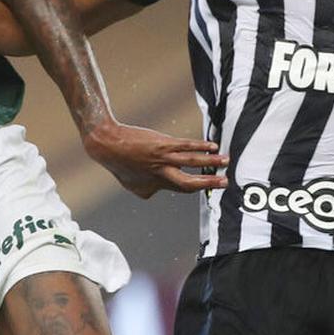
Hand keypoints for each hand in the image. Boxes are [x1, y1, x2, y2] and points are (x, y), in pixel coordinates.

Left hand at [82, 120, 228, 197]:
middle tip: (225, 183)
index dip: (198, 187)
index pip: (181, 189)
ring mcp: (163, 158)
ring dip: (210, 163)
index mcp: (156, 185)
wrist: (107, 144)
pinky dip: (200, 146)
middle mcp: (161, 174)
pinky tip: (212, 146)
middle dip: (208, 183)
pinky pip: (186, 146)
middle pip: (189, 183)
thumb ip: (147, 189)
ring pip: (191, 162)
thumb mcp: (132, 184)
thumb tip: (156, 190)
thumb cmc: (119, 163)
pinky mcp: (163, 143)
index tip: (213, 185)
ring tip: (226, 161)